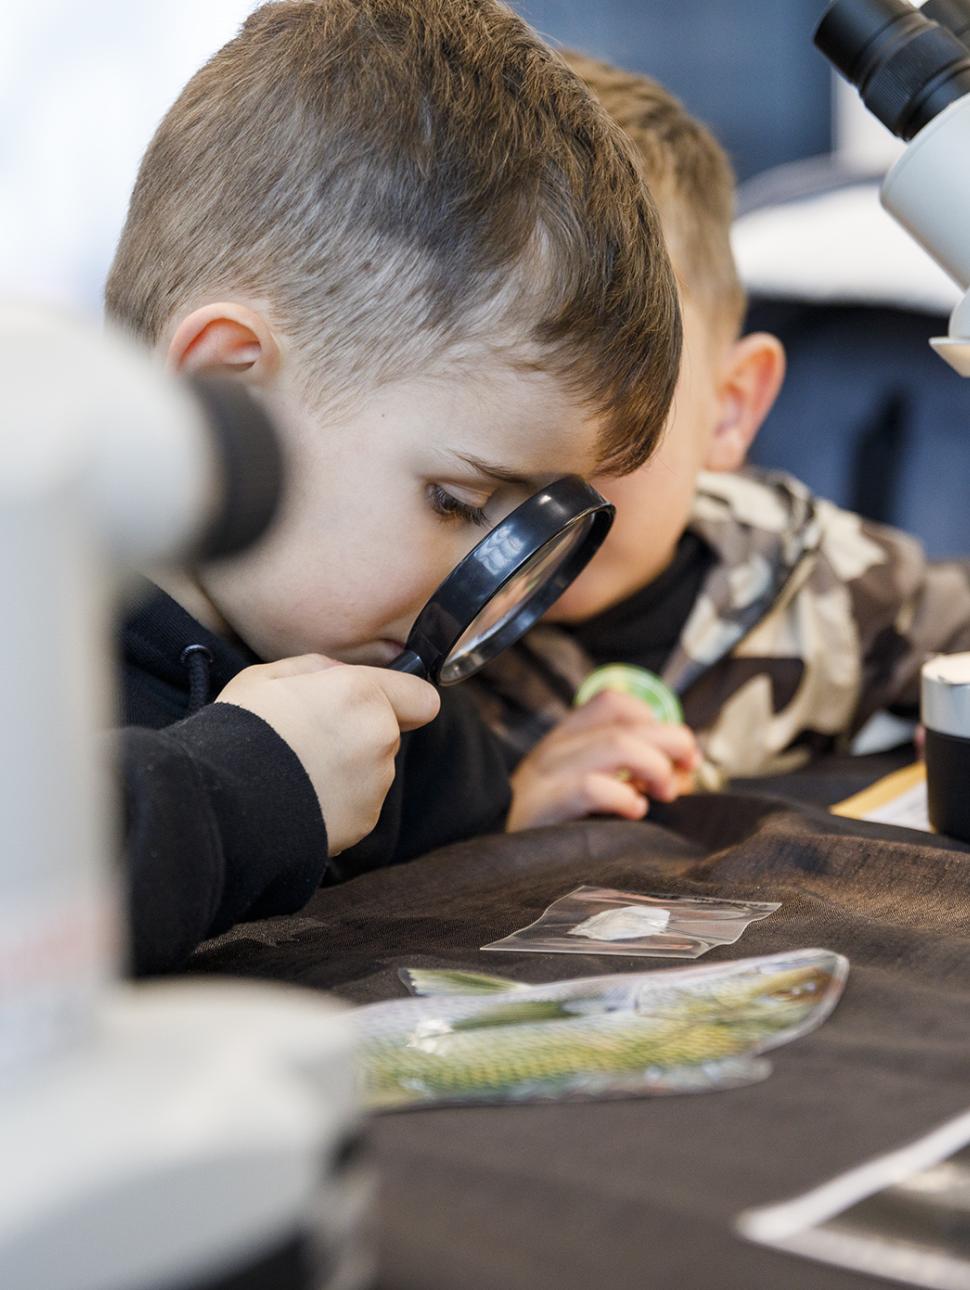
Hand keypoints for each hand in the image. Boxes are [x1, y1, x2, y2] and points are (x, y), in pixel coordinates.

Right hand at [215, 655, 439, 854]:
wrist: (224, 803)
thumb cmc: (240, 731)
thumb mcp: (266, 676)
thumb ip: (317, 667)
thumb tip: (343, 674)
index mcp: (361, 694)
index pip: (421, 697)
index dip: (402, 699)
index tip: (377, 704)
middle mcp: (380, 738)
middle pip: (388, 732)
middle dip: (360, 732)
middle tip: (309, 738)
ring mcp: (375, 784)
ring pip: (373, 769)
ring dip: (348, 768)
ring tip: (298, 771)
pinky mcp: (363, 822)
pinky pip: (359, 803)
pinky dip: (338, 801)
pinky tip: (300, 797)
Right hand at [507, 689, 698, 831]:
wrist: (488, 860)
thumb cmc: (546, 829)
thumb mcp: (577, 788)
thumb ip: (620, 773)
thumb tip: (679, 771)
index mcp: (564, 739)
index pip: (613, 702)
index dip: (656, 720)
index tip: (679, 753)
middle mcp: (555, 749)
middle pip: (626, 724)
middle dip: (671, 742)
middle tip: (686, 771)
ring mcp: (548, 775)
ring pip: (616, 745)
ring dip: (655, 767)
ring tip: (662, 794)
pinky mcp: (546, 807)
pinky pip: (593, 787)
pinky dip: (625, 797)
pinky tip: (633, 812)